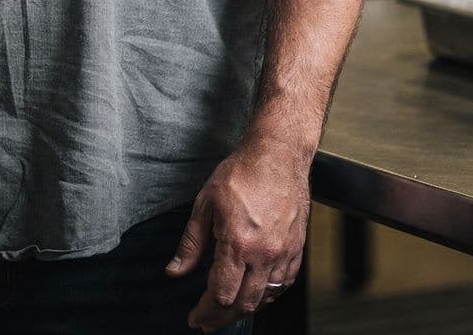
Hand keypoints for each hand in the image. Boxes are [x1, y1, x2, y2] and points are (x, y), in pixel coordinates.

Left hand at [165, 137, 311, 330]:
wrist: (278, 154)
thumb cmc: (242, 172)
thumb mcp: (205, 204)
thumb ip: (191, 243)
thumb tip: (175, 271)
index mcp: (238, 242)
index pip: (221, 294)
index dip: (205, 312)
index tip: (195, 317)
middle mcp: (264, 252)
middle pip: (244, 303)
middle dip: (222, 318)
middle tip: (207, 321)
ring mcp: (284, 252)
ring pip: (266, 298)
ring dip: (245, 308)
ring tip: (228, 310)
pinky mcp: (297, 247)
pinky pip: (285, 283)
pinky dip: (269, 294)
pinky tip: (257, 292)